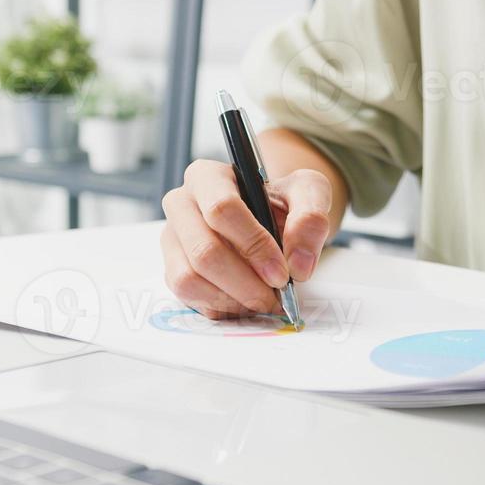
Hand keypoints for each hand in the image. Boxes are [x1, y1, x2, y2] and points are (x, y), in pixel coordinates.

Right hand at [161, 159, 333, 317]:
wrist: (270, 220)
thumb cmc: (282, 202)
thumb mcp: (308, 193)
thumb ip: (311, 217)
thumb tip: (298, 262)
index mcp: (208, 176)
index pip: (221, 209)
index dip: (254, 245)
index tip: (281, 272)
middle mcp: (181, 205)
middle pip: (204, 251)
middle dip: (245, 282)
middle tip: (275, 296)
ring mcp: (172, 240)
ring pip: (190, 278)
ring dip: (232, 299)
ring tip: (262, 300)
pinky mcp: (173, 270)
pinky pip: (189, 297)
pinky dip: (221, 307)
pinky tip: (245, 301)